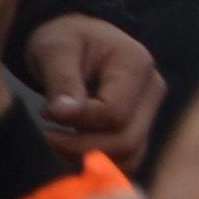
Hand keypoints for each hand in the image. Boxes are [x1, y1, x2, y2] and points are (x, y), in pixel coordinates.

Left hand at [21, 13, 162, 162]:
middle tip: (46, 135)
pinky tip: (71, 148)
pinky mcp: (140, 127)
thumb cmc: (64, 38)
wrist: (75, 37)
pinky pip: (127, 158)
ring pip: (130, 156)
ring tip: (57, 140)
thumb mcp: (55, 49)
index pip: (114, 113)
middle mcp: (152, 91)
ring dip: (89, 158)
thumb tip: (64, 114)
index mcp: (136, 65)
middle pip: (126, 141)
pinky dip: (99, 161)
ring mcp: (150, 112)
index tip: (46, 112)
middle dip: (80, 146)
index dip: (78, 120)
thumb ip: (62, 80)